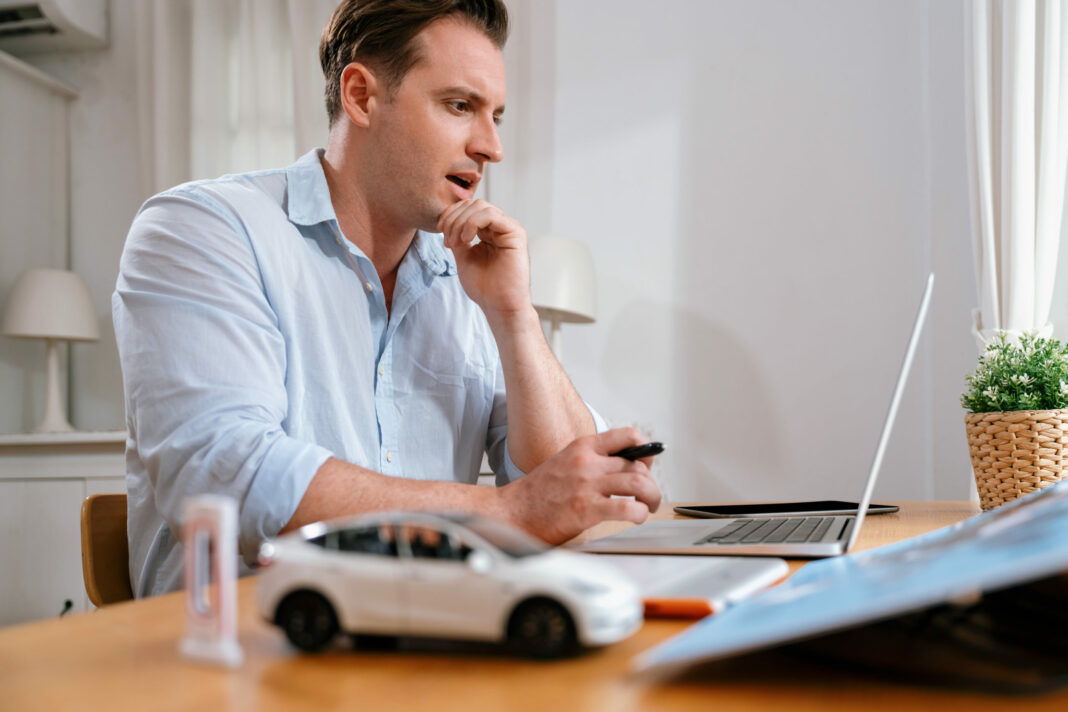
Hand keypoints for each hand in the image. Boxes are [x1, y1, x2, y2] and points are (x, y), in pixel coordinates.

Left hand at [437, 199, 530, 316]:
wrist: (499, 305)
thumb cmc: (484, 287)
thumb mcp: (463, 257)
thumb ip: (457, 238)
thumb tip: (446, 222)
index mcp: (488, 231)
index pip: (468, 209)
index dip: (450, 215)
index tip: (440, 232)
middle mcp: (500, 227)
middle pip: (472, 204)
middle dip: (453, 219)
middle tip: (448, 241)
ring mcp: (508, 228)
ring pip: (480, 206)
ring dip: (461, 222)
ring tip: (456, 243)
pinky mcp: (515, 233)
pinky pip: (491, 215)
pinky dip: (473, 223)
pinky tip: (467, 239)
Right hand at [497, 428, 662, 544]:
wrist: (512, 511)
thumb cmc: (538, 493)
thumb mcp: (565, 463)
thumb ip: (592, 463)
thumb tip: (623, 469)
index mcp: (582, 447)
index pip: (627, 436)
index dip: (645, 450)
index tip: (648, 463)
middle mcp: (587, 462)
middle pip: (638, 466)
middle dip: (650, 483)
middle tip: (648, 495)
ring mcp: (587, 485)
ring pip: (639, 484)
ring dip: (651, 498)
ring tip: (647, 507)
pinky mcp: (586, 509)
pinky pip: (627, 508)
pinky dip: (639, 513)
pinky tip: (636, 517)